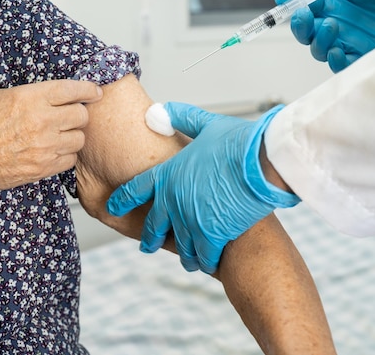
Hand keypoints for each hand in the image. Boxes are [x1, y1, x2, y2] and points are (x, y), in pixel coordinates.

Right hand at [0, 79, 101, 199]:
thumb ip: (25, 95)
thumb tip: (43, 96)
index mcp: (30, 98)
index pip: (72, 90)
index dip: (88, 89)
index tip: (95, 91)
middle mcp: (42, 121)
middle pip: (81, 116)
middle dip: (77, 115)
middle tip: (68, 117)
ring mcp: (46, 146)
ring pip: (80, 139)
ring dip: (72, 136)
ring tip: (57, 136)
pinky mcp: (45, 167)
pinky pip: (70, 159)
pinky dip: (65, 156)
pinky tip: (52, 152)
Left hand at [106, 102, 299, 273]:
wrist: (262, 164)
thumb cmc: (238, 143)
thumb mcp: (206, 124)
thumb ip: (181, 118)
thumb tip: (158, 111)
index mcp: (168, 174)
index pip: (135, 189)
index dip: (122, 200)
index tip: (112, 208)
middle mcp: (174, 201)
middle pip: (154, 225)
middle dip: (149, 238)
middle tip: (146, 246)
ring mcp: (191, 220)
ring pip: (181, 245)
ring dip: (184, 254)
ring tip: (187, 260)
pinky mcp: (212, 235)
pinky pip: (204, 256)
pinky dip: (205, 261)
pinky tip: (206, 263)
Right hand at [274, 0, 374, 71]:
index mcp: (330, 1)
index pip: (300, 2)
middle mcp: (333, 22)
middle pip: (304, 31)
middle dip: (298, 25)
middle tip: (302, 15)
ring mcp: (345, 41)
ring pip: (318, 49)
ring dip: (318, 40)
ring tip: (332, 25)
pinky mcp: (361, 56)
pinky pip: (340, 65)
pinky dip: (335, 60)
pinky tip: (337, 51)